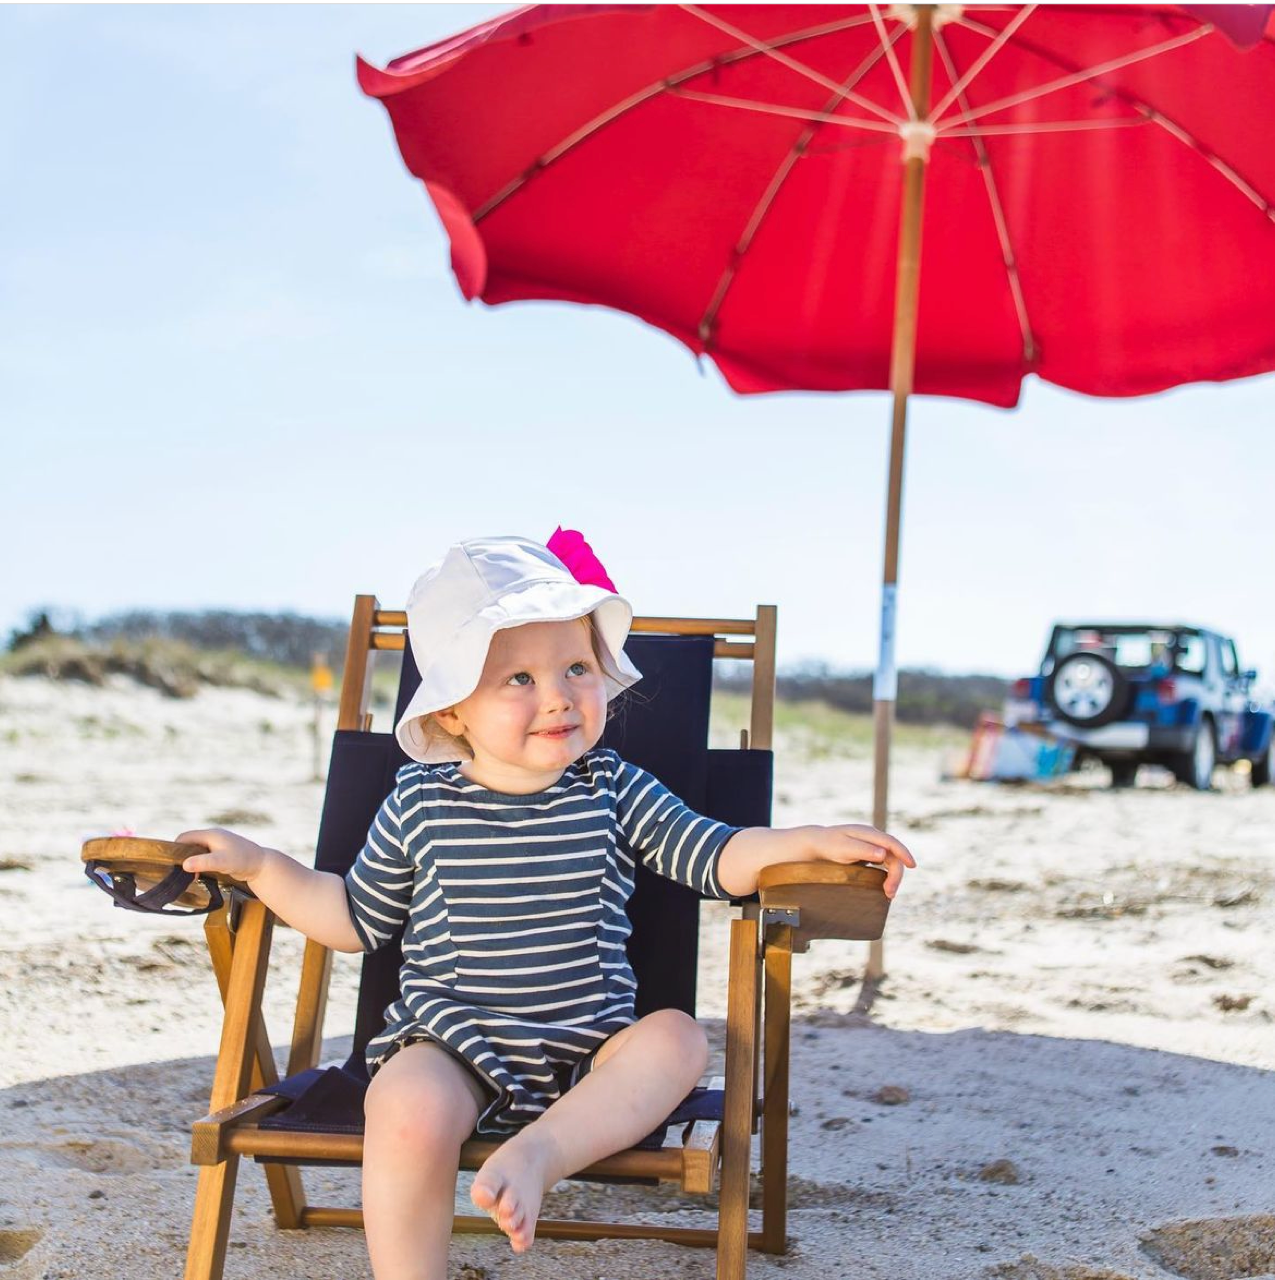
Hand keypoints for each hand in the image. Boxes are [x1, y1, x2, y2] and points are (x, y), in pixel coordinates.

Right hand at [176, 827, 271, 882]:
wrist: (262, 865)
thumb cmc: (243, 861)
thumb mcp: (222, 862)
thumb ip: (204, 862)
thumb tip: (184, 864)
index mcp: (211, 834)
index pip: (184, 837)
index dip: (175, 849)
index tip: (170, 863)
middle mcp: (212, 837)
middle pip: (189, 844)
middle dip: (182, 857)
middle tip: (177, 873)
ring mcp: (217, 845)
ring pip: (196, 851)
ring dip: (191, 862)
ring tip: (188, 877)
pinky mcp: (221, 853)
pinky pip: (203, 857)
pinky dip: (198, 865)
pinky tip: (198, 876)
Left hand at [800, 824, 915, 898]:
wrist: (815, 845)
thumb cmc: (828, 846)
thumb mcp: (843, 849)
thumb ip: (863, 850)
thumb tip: (884, 853)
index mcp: (867, 833)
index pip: (891, 843)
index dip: (904, 853)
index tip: (912, 866)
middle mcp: (872, 838)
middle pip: (893, 855)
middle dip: (896, 874)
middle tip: (890, 893)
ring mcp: (871, 846)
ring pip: (890, 861)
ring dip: (892, 877)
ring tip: (888, 894)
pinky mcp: (868, 855)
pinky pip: (883, 865)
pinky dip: (886, 876)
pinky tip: (884, 887)